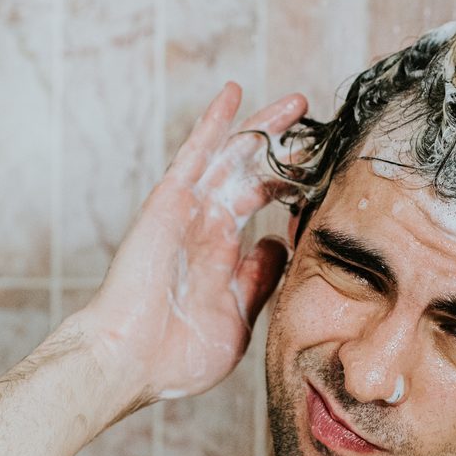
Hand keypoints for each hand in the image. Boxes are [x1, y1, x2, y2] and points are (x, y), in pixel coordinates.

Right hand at [74, 82, 308, 404]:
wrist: (132, 362)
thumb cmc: (178, 355)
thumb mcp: (239, 317)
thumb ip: (261, 279)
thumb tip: (280, 245)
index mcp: (223, 252)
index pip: (262, 206)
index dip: (291, 186)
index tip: (323, 174)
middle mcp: (207, 224)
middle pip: (252, 173)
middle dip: (285, 149)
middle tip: (316, 128)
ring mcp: (189, 210)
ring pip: (232, 156)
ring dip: (262, 127)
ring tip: (296, 104)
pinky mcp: (170, 201)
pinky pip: (196, 154)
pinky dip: (214, 123)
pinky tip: (234, 93)